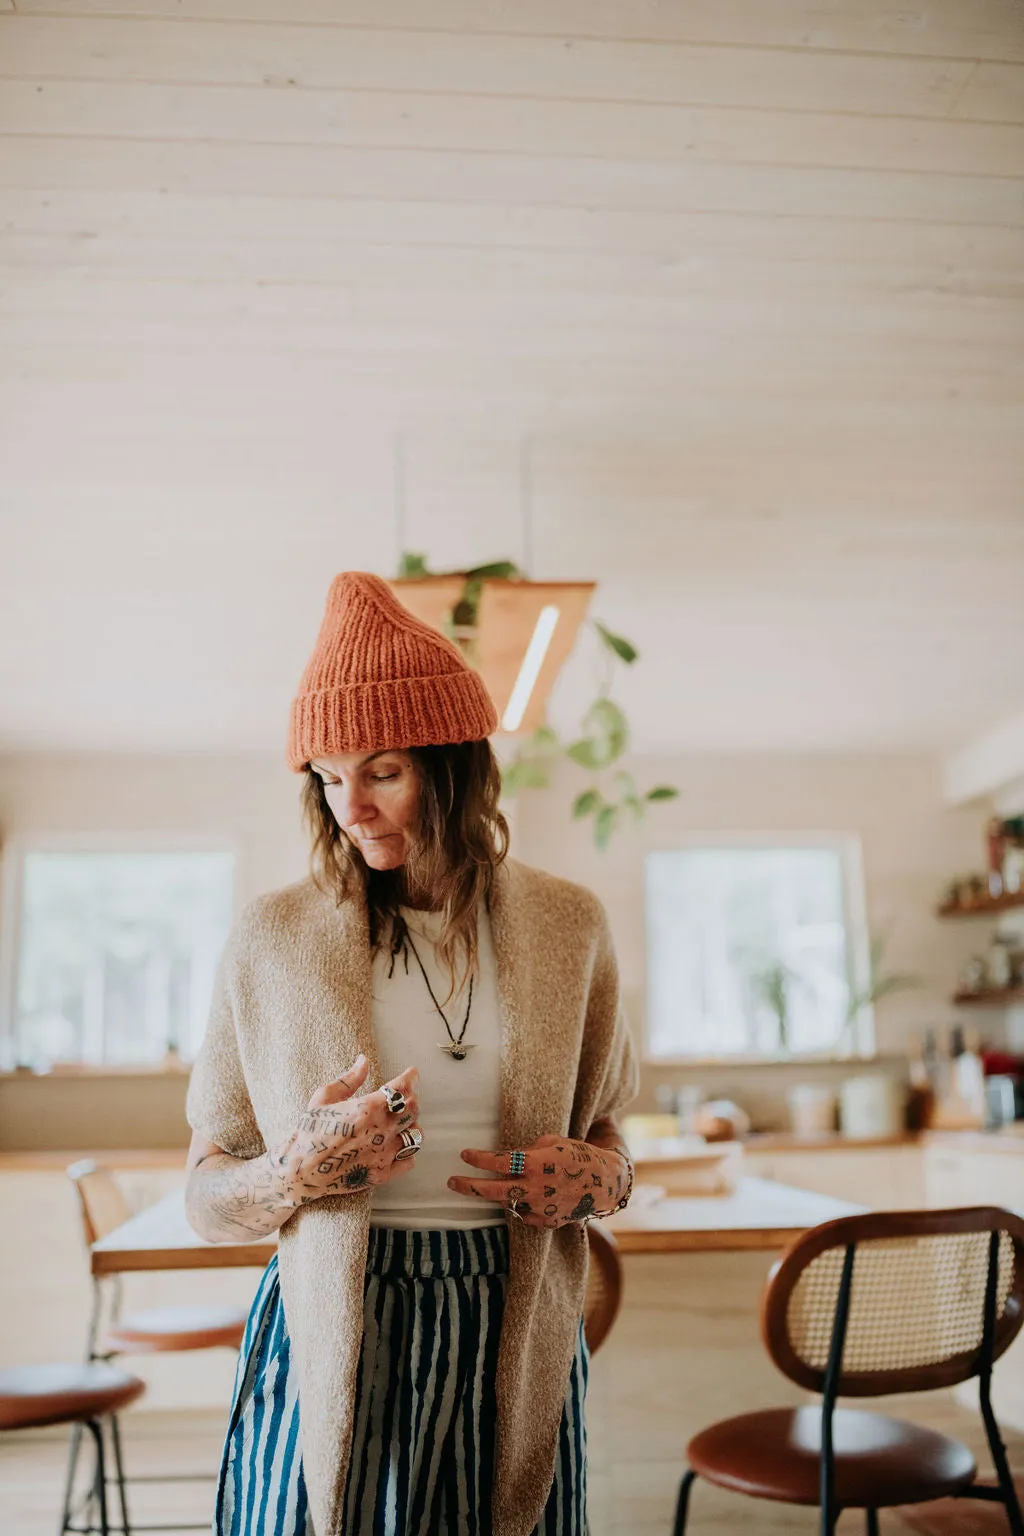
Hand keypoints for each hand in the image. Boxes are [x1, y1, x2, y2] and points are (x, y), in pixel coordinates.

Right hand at [269, 1056, 421, 1204]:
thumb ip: (349, 1079)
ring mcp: (383, 1154)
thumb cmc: (309, 1131)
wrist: (299, 1170)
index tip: (412, 1073)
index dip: (410, 1078)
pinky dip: (407, 1152)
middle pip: (413, 1109)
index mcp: (368, 1108)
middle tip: (403, 1096)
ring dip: (411, 1124)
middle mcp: (381, 1130)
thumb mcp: (324, 1097)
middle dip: (411, 1098)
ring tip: (401, 1121)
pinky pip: (408, 1161)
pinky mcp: (382, 1174)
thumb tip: (364, 1060)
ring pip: (415, 1135)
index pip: (401, 1088)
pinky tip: (397, 1145)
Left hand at [447, 1134, 629, 1228]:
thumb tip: (508, 1157)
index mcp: (536, 1164)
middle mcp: (535, 1188)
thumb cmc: (578, 1155)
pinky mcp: (547, 1221)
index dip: (478, 1159)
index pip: (499, 1162)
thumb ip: (527, 1150)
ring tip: (490, 1186)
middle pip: (493, 1191)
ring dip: (497, 1195)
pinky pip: (525, 1213)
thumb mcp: (553, 1142)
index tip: (464, 1155)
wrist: (604, 1183)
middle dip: (470, 1187)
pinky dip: (521, 1204)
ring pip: (508, 1203)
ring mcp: (540, 1208)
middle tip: (451, 1182)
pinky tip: (526, 1196)